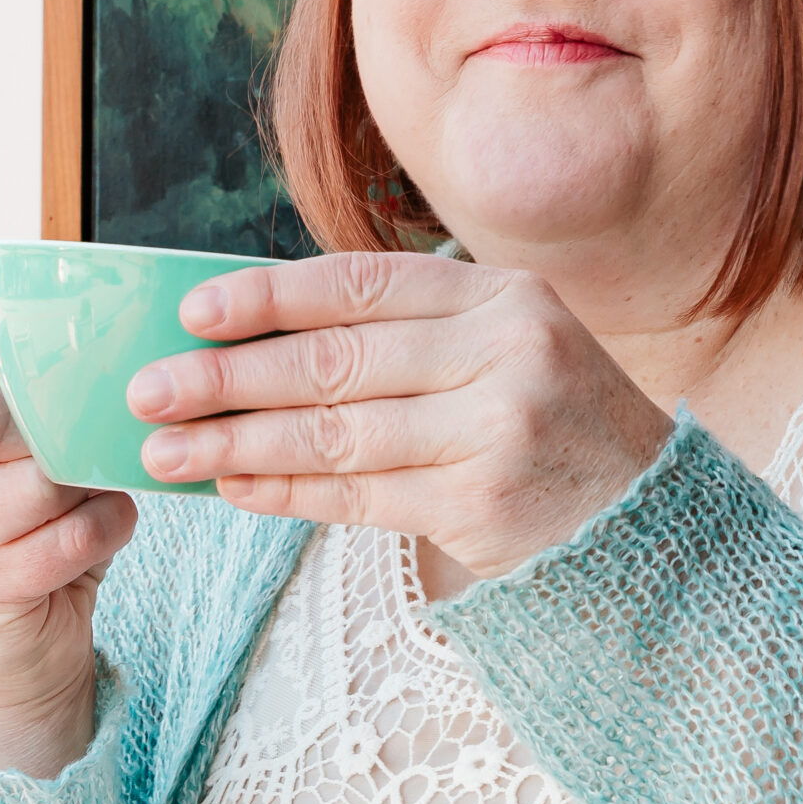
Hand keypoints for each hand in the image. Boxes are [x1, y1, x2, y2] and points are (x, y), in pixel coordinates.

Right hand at [0, 312, 135, 774]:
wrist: (19, 644)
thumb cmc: (28, 521)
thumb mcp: (23, 449)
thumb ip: (38, 399)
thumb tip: (111, 346)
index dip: (8, 345)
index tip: (60, 363)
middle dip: (57, 428)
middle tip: (86, 441)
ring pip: (32, 483)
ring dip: (86, 485)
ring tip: (94, 488)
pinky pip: (65, 541)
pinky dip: (107, 528)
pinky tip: (107, 525)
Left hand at [127, 253, 674, 578]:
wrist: (651, 518)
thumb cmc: (557, 424)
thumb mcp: (509, 345)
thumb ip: (413, 332)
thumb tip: (263, 337)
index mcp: (504, 295)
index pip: (364, 285)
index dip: (270, 297)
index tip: (192, 312)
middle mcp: (505, 352)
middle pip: (337, 361)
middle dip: (229, 377)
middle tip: (151, 390)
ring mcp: (497, 429)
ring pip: (337, 434)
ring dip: (239, 443)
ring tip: (168, 452)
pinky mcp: (483, 503)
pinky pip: (358, 497)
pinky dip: (289, 492)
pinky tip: (236, 487)